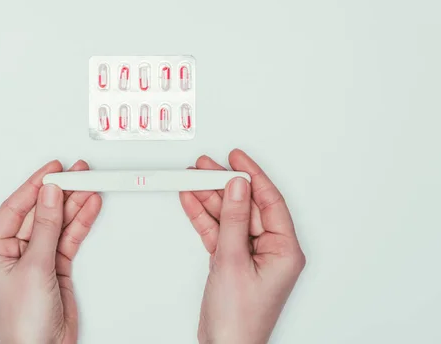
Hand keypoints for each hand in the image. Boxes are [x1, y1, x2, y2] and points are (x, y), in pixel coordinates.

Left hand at [0, 160, 101, 343]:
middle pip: (39, 212)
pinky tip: (89, 206)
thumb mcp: (34, 268)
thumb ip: (45, 228)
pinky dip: (80, 222)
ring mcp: (36, 258)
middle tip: (78, 174)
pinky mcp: (54, 265)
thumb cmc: (22, 322)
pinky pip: (68, 237)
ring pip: (56, 222)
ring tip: (90, 185)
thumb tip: (50, 194)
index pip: (15, 207)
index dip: (35, 186)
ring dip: (73, 204)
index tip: (53, 170)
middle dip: (60, 193)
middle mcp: (12, 251)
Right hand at [179, 149, 305, 343]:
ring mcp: (250, 255)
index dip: (251, 175)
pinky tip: (191, 201)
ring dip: (210, 198)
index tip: (236, 157)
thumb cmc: (239, 320)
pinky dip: (204, 217)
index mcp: (285, 249)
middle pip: (245, 206)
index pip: (269, 200)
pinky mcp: (232, 260)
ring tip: (192, 179)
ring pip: (229, 216)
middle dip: (223, 185)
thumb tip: (236, 186)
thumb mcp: (233, 261)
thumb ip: (233, 220)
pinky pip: (218, 231)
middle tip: (205, 167)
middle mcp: (270, 250)